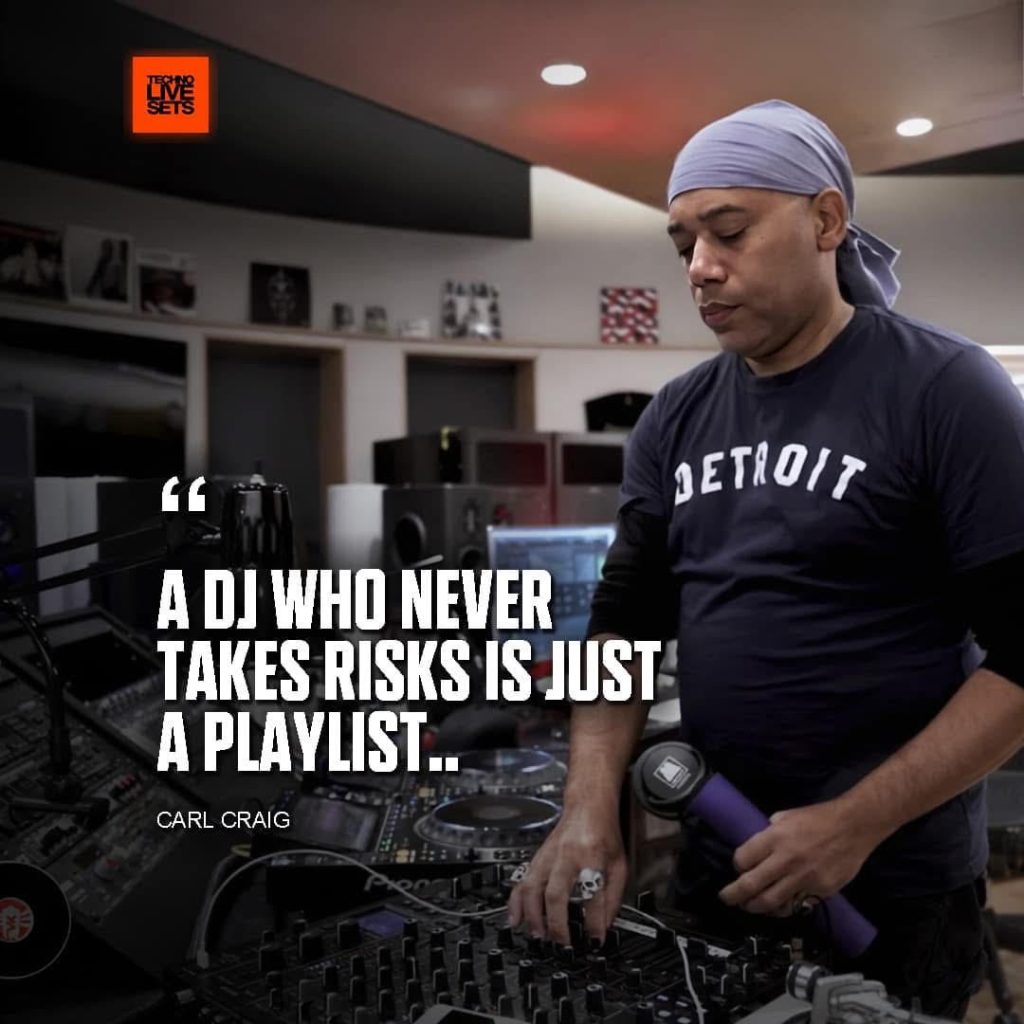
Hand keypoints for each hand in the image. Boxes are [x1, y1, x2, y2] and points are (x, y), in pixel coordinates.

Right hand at [507, 804, 627, 944]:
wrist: (588, 806)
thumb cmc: (604, 833)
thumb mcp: (619, 864)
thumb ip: (613, 897)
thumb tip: (604, 927)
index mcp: (592, 855)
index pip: (593, 895)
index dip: (595, 922)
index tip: (595, 941)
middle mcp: (567, 854)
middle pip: (556, 893)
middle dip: (557, 923)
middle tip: (562, 944)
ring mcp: (548, 855)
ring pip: (533, 887)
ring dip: (533, 916)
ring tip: (538, 936)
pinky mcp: (538, 857)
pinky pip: (521, 880)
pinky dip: (516, 901)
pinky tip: (514, 918)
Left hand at [718, 800, 880, 916]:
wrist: (854, 827)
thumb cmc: (819, 818)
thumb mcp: (786, 816)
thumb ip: (770, 831)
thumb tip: (759, 845)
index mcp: (774, 838)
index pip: (743, 859)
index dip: (737, 865)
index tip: (738, 868)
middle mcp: (786, 860)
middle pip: (751, 885)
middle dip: (734, 895)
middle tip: (727, 898)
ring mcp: (803, 878)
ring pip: (771, 902)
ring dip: (755, 907)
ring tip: (749, 906)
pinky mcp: (819, 891)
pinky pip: (796, 904)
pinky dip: (783, 908)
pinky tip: (777, 908)